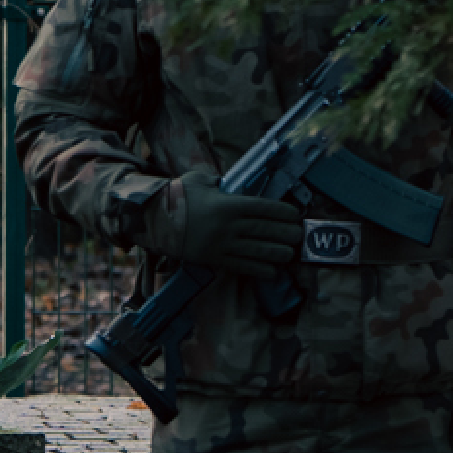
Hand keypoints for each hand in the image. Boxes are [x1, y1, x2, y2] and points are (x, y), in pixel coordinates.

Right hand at [147, 171, 303, 274]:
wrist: (154, 221)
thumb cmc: (178, 198)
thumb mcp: (200, 180)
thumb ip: (220, 181)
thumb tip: (234, 183)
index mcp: (228, 204)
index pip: (264, 208)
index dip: (283, 212)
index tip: (295, 215)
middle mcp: (229, 226)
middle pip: (266, 231)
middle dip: (287, 234)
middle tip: (298, 236)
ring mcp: (223, 245)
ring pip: (259, 252)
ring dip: (278, 254)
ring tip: (289, 254)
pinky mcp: (215, 260)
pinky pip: (243, 267)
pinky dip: (260, 270)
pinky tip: (272, 271)